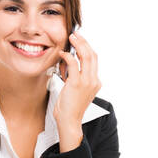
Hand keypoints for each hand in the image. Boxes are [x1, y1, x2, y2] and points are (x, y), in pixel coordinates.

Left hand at [53, 31, 100, 148]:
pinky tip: (62, 54)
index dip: (87, 47)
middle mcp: (94, 80)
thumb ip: (75, 78)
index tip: (79, 41)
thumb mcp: (76, 91)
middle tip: (75, 35)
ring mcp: (87, 82)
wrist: (69, 122)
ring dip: (78, 44)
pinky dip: (67, 56)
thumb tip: (68, 66)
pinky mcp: (76, 83)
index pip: (94, 60)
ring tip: (71, 38)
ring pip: (86, 56)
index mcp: (95, 82)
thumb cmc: (70, 108)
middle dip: (84, 42)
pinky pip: (73, 63)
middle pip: (92, 54)